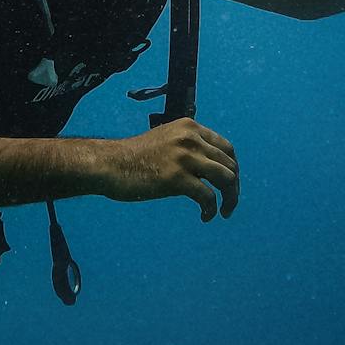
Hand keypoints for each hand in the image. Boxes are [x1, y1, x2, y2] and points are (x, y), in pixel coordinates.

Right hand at [98, 118, 239, 220]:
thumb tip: (212, 165)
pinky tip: (205, 217)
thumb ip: (189, 146)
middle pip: (229, 164)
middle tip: (228, 204)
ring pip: (226, 179)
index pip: (227, 148)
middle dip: (234, 187)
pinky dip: (211, 209)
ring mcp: (185, 157)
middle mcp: (191, 138)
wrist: (110, 164)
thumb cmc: (135, 157)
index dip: (233, 169)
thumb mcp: (167, 139)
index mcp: (190, 127)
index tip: (229, 185)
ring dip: (230, 199)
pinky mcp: (177, 178)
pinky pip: (207, 196)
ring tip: (224, 211)